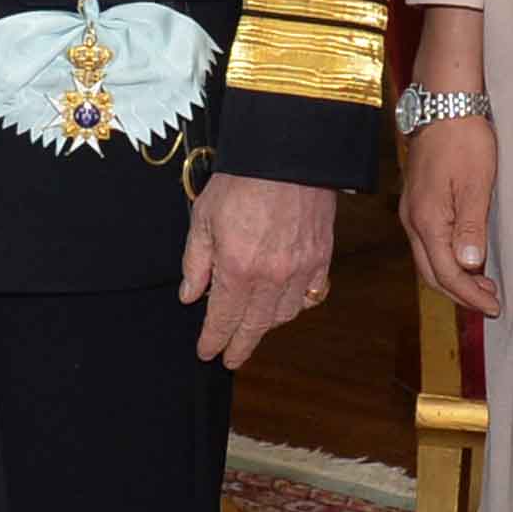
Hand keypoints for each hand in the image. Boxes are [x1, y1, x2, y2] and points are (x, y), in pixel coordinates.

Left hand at [181, 170, 336, 367]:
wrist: (288, 153)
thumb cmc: (241, 181)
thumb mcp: (203, 219)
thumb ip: (196, 262)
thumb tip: (190, 296)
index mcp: (238, 270)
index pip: (223, 319)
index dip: (214, 340)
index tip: (207, 353)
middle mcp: (272, 277)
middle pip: (256, 326)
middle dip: (241, 346)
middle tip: (231, 359)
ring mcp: (301, 269)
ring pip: (284, 315)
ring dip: (267, 325)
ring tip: (253, 327)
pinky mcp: (322, 257)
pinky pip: (312, 295)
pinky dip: (298, 305)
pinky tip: (287, 304)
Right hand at [399, 114, 500, 321]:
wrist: (443, 105)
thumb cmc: (463, 140)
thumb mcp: (476, 185)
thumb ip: (471, 228)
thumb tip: (468, 266)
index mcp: (427, 221)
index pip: (447, 273)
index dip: (470, 295)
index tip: (494, 306)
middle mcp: (412, 221)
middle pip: (431, 273)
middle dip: (460, 293)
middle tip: (491, 302)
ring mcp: (411, 212)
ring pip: (428, 259)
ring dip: (453, 278)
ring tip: (483, 285)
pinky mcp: (417, 203)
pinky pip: (428, 243)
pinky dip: (446, 259)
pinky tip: (466, 257)